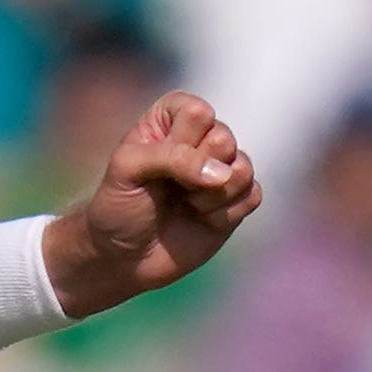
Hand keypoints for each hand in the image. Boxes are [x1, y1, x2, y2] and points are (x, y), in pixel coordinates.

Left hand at [47, 91, 260, 313]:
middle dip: (196, 171)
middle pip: (224, 138)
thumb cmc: (119, 207)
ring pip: (243, 167)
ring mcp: (221, 170)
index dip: (181, 142)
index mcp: (172, 118)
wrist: (124, 258)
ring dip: (212, 195)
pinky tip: (202, 219)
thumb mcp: (127, 169)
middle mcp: (201, 138)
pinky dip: (226, 213)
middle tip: (173, 188)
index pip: (198, 112)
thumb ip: (172, 157)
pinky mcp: (236, 201)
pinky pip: (252, 196)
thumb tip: (225, 173)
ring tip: (186, 204)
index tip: (155, 164)